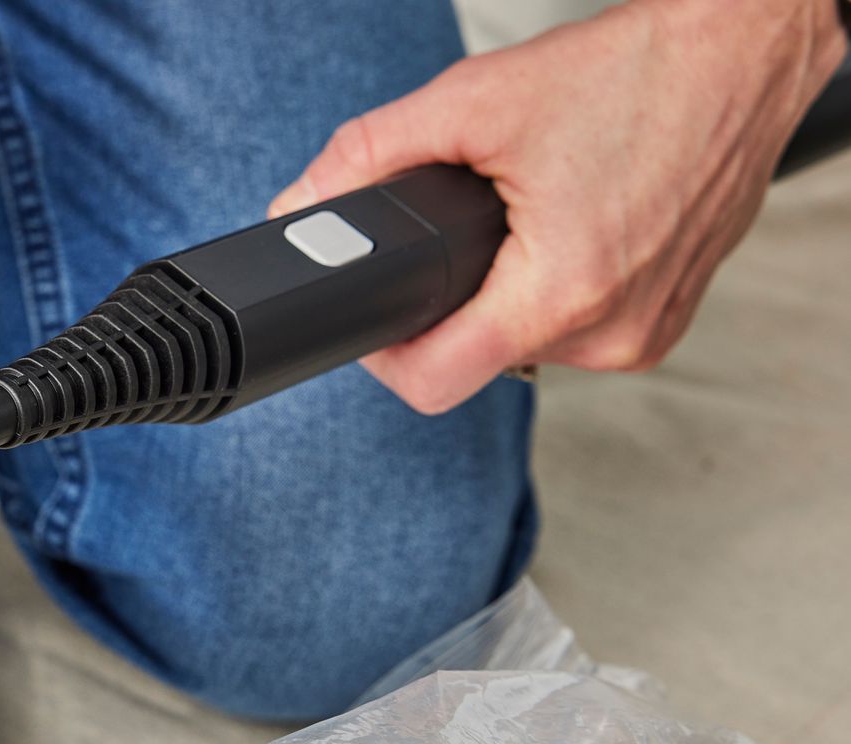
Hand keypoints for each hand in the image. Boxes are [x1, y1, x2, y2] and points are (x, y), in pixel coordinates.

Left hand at [270, 0, 847, 413]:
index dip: (384, 353)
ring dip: (501, 295)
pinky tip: (563, 232)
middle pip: (474, 362)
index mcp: (563, 293)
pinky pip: (573, 332)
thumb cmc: (637, 73)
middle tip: (459, 232)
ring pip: (523, 348)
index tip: (376, 311)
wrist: (744, 56)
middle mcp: (611, 335)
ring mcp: (644, 336)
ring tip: (524, 218)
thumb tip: (304, 201)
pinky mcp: (662, 325)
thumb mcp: (475, 101)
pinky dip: (549, 292)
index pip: (433, 383)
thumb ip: (371, 154)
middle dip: (448, 304)